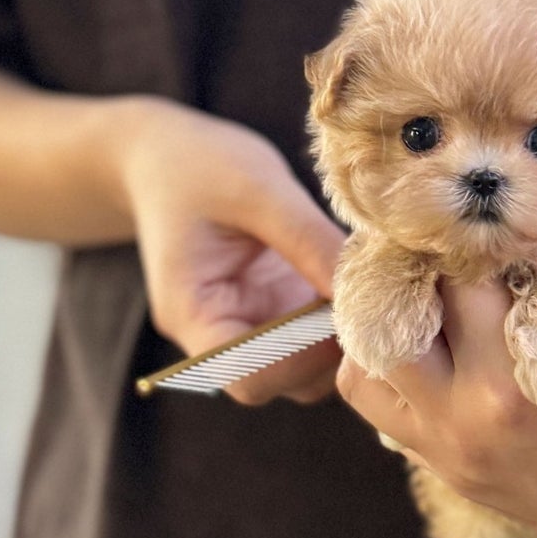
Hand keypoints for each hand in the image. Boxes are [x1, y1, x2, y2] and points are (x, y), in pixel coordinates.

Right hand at [117, 99, 345, 404]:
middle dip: (327, 351)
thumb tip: (367, 284)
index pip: (246, 376)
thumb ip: (308, 239)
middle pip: (282, 381)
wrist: (166, 156)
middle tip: (370, 300)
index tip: (341, 312)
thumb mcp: (257, 188)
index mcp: (192, 313)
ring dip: (339, 337)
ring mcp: (249, 324)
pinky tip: (357, 279)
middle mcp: (218, 332)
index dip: (301, 358)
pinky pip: (312, 334)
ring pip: (304, 367)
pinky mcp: (274, 309)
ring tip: (365, 285)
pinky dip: (339, 317)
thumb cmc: (198, 166)